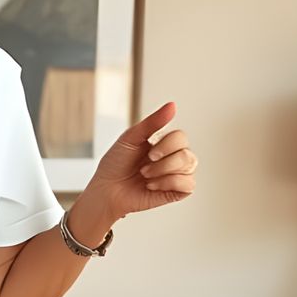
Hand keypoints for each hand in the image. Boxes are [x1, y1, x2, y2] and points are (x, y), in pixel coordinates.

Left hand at [86, 100, 197, 222]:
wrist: (106, 190)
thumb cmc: (116, 164)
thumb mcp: (131, 138)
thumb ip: (152, 122)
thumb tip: (172, 105)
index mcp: (163, 143)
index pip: (181, 137)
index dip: (167, 145)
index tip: (149, 154)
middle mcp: (173, 158)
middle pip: (187, 153)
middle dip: (164, 162)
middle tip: (144, 169)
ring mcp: (176, 175)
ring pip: (189, 167)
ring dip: (163, 172)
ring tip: (146, 177)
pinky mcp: (176, 192)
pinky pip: (189, 185)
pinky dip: (169, 183)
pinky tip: (152, 186)